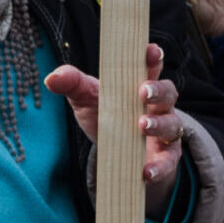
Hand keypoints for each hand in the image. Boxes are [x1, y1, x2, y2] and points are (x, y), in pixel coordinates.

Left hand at [46, 43, 187, 194]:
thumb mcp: (87, 99)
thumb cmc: (106, 116)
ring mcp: (165, 131)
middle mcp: (158, 106)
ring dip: (159, 124)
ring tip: (142, 126)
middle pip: (168, 92)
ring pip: (171, 123)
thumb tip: (51, 77)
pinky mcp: (165, 158)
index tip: (150, 50)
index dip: (153, 58)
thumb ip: (73, 85)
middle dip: (158, 90)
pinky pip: (169, 162)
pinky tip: (146, 172)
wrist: (117, 154)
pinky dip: (160, 166)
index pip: (152, 67)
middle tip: (144, 91)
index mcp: (142, 85)